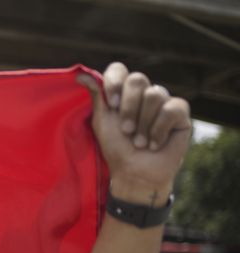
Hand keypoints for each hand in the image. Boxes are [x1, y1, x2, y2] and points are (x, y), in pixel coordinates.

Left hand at [78, 63, 191, 205]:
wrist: (135, 173)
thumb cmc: (116, 149)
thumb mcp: (102, 121)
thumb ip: (97, 97)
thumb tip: (81, 76)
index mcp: (122, 93)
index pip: (119, 70)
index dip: (115, 83)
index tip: (111, 105)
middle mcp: (143, 93)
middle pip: (137, 79)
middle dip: (128, 108)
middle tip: (126, 131)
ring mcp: (163, 101)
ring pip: (154, 94)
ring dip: (143, 124)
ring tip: (139, 142)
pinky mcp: (180, 113)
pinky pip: (171, 108)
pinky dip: (159, 130)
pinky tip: (155, 144)